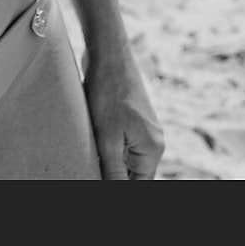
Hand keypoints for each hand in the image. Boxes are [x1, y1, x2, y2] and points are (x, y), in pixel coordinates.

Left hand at [82, 41, 164, 179]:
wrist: (108, 53)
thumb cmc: (108, 93)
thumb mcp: (108, 139)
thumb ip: (114, 172)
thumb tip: (115, 192)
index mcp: (153, 149)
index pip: (139, 186)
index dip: (119, 189)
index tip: (98, 180)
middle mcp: (154, 140)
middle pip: (133, 174)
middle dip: (112, 175)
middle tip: (90, 168)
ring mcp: (144, 128)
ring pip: (125, 159)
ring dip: (108, 161)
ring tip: (91, 152)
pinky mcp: (131, 118)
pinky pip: (121, 143)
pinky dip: (108, 147)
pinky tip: (92, 139)